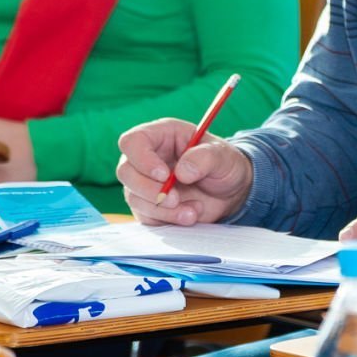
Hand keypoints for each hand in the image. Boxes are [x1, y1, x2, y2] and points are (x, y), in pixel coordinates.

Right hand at [116, 118, 253, 226]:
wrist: (231, 192)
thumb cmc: (224, 165)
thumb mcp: (223, 156)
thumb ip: (205, 157)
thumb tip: (182, 172)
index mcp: (161, 135)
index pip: (133, 141)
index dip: (142, 159)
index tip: (164, 175)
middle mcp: (148, 158)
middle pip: (126, 171)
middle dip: (150, 190)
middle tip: (176, 199)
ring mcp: (145, 183)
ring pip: (133, 197)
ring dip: (163, 209)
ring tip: (193, 211)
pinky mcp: (149, 206)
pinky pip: (145, 216)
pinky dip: (167, 220)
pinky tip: (190, 215)